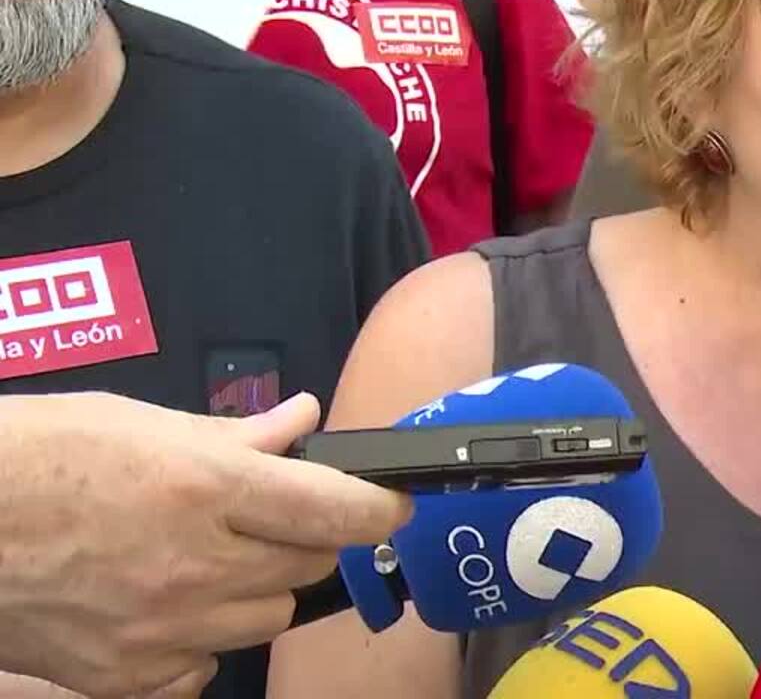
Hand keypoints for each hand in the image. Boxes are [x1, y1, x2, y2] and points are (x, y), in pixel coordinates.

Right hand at [0, 392, 411, 697]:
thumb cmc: (33, 458)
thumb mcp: (138, 423)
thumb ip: (235, 434)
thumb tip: (302, 422)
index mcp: (206, 488)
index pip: (338, 511)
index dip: (379, 508)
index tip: (391, 504)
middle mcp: (195, 565)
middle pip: (308, 567)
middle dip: (306, 540)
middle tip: (270, 518)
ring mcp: (161, 630)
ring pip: (265, 619)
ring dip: (257, 589)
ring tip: (205, 557)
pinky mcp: (124, 677)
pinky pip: (203, 667)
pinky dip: (199, 641)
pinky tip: (164, 606)